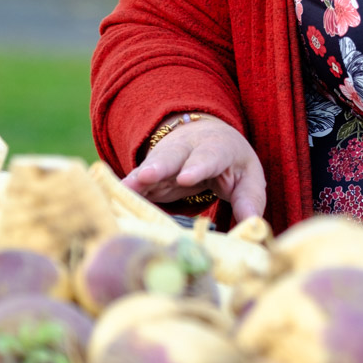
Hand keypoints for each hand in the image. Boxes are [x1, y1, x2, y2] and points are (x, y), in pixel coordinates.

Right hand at [122, 117, 266, 223]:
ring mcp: (165, 160)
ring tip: (124, 188)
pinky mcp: (149, 174)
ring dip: (136, 178)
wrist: (208, 137)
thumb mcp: (248, 176)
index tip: (187, 178)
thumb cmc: (232, 162)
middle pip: (172, 156)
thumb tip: (253, 225)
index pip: (209, 156)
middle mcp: (187, 149)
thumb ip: (249, 199)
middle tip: (147, 176)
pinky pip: (135, 182)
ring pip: (149, 167)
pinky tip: (109, 197)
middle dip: (160, 166)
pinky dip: (124, 190)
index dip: (197, 166)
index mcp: (216, 147)